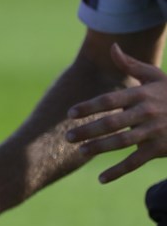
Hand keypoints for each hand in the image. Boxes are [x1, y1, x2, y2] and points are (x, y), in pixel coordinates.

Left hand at [65, 43, 166, 183]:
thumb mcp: (156, 76)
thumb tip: (112, 46)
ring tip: (81, 152)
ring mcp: (154, 132)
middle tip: (68, 137)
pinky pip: (135, 162)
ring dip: (100, 148)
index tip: (70, 113)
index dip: (89, 106)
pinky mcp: (159, 149)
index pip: (110, 100)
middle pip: (112, 122)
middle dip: (88, 130)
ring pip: (122, 142)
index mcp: (142, 94)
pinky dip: (119, 171)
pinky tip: (101, 179)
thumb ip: (131, 65)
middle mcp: (146, 113)